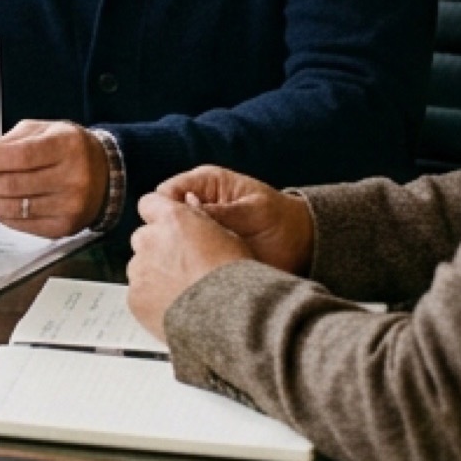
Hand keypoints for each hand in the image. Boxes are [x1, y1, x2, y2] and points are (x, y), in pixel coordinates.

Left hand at [0, 119, 109, 236]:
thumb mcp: (42, 131)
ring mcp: (69, 207)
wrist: (105, 173)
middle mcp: (72, 178)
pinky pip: (21, 224)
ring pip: (13, 208)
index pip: (22, 156)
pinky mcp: (63, 228)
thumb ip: (9, 143)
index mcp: (66, 146)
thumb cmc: (66, 147)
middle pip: (13, 185)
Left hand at [125, 193, 253, 336]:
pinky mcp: (135, 298)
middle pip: (144, 238)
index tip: (168, 228)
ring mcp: (139, 269)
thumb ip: (200, 218)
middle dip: (157, 248)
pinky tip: (174, 309)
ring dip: (154, 274)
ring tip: (181, 292)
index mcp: (172, 219)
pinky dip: (152, 300)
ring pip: (140, 267)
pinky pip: (139, 294)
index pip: (149, 203)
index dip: (158, 214)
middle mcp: (149, 240)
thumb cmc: (235, 275)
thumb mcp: (228, 236)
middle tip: (181, 267)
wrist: (230, 317)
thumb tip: (188, 201)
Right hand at [152, 165, 315, 272]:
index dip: (164, 209)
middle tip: (184, 249)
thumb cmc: (279, 218)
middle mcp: (194, 207)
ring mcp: (196, 232)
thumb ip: (223, 211)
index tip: (172, 227)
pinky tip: (196, 275)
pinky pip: (183, 261)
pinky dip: (186, 268)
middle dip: (167, 233)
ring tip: (195, 265)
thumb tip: (189, 211)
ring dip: (177, 253)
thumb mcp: (254, 210)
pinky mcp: (201, 254)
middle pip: (160, 218)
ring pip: (169, 242)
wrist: (300, 244)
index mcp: (203, 185)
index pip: (166, 192)